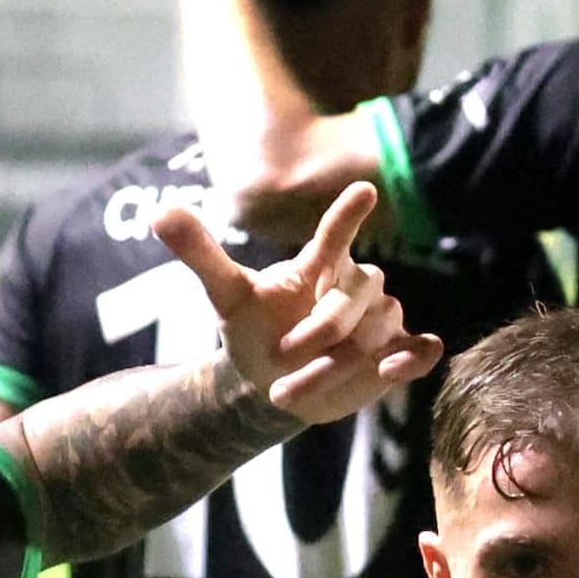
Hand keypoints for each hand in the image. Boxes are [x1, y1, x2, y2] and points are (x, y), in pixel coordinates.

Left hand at [163, 181, 437, 428]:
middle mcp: (354, 287)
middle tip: (284, 356)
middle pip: (356, 295)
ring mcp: (380, 320)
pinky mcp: (396, 352)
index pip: (337, 235)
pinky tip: (396, 367)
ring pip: (380, 329)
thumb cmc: (253, 332)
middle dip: (321, 329)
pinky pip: (419, 349)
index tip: (364, 192)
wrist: (275, 385)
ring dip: (343, 361)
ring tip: (305, 384)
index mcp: (320, 266)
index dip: (348, 215)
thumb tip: (159, 213)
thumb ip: (201, 254)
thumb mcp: (225, 295)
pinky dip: (414, 357)